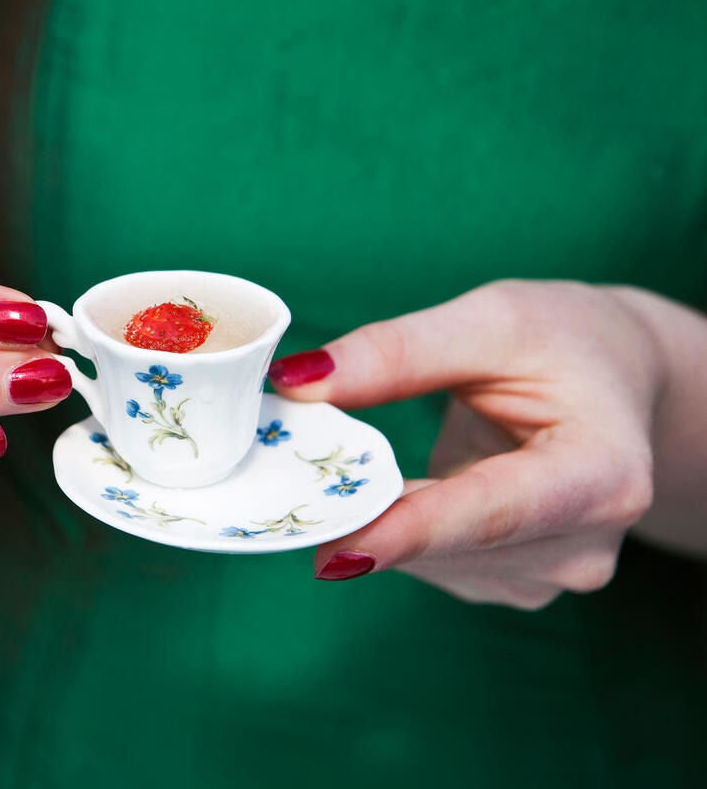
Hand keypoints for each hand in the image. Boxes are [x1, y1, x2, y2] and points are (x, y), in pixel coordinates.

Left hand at [269, 279, 699, 608]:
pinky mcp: (513, 583)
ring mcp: (549, 575)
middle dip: (367, 514)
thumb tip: (297, 383)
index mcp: (604, 475)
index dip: (411, 531)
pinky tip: (389, 490)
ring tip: (352, 467)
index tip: (335, 550)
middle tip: (289, 484)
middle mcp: (584, 545)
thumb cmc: (564, 340)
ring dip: (377, 520)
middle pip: (451, 543)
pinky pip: (429, 564)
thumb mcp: (490, 320)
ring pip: (429, 562)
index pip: (494, 513)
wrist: (614, 381)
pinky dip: (393, 528)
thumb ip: (396, 352)